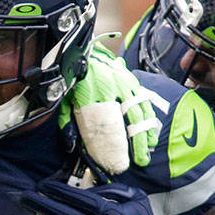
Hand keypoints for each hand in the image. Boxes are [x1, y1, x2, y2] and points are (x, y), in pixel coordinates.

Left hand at [59, 43, 160, 173]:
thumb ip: (66, 122)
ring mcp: (124, 84)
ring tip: (148, 151)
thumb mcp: (64, 100)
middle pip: (130, 119)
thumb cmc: (74, 80)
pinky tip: (150, 132)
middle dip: (137, 143)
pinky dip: (148, 118)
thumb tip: (71, 146)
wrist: (84, 53)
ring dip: (146, 133)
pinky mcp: (132, 82)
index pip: (108, 122)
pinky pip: (144, 102)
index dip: (115, 143)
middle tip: (140, 161)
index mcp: (93, 93)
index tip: (118, 158)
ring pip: (140, 111)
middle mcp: (112, 88)